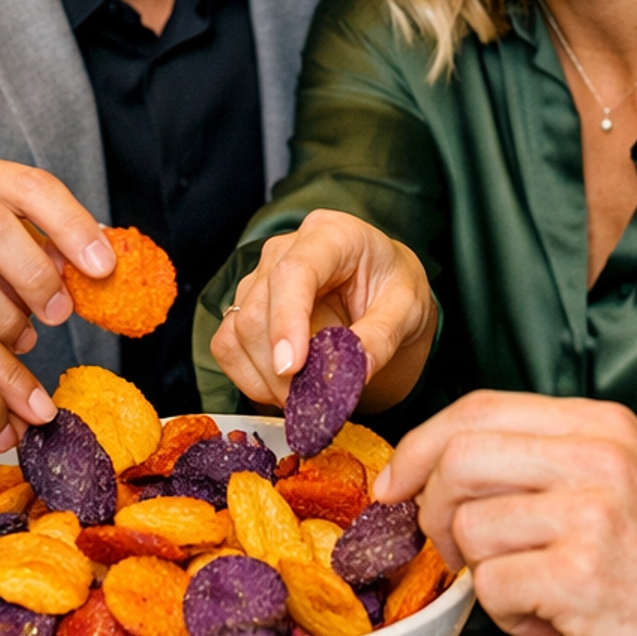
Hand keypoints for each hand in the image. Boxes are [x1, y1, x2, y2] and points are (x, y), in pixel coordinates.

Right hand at [210, 211, 436, 411]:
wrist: (382, 291)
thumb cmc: (393, 288)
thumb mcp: (408, 309)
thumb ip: (381, 338)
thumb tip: (353, 372)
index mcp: (331, 235)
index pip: (294, 270)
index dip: (287, 318)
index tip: (293, 367)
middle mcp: (285, 249)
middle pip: (258, 308)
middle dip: (280, 366)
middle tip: (312, 399)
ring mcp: (259, 277)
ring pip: (238, 331)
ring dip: (266, 377)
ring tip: (305, 395)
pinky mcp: (245, 307)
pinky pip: (228, 346)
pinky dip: (250, 378)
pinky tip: (282, 389)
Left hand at [376, 391, 636, 635]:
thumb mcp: (618, 482)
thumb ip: (544, 462)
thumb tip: (437, 467)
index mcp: (600, 426)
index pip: (479, 410)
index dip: (421, 447)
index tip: (395, 486)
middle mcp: (598, 457)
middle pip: (458, 460)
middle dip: (434, 513)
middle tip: (457, 553)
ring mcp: (592, 514)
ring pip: (471, 530)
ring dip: (484, 577)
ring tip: (532, 596)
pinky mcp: (583, 576)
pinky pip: (494, 588)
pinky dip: (509, 618)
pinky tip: (552, 624)